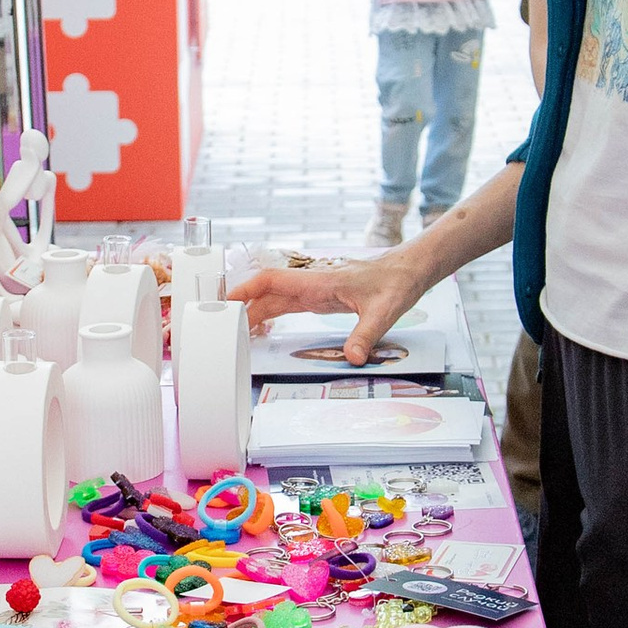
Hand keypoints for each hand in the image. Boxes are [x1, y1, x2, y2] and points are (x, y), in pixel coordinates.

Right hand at [227, 253, 417, 358]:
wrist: (407, 270)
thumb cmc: (395, 282)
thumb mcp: (384, 311)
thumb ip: (366, 334)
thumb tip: (353, 358)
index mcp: (319, 281)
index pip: (271, 280)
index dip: (245, 290)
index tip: (225, 302)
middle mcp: (311, 283)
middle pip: (266, 293)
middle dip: (242, 308)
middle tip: (221, 328)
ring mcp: (314, 290)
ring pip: (274, 299)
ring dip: (254, 314)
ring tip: (235, 334)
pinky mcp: (320, 297)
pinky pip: (287, 305)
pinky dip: (270, 315)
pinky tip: (262, 328)